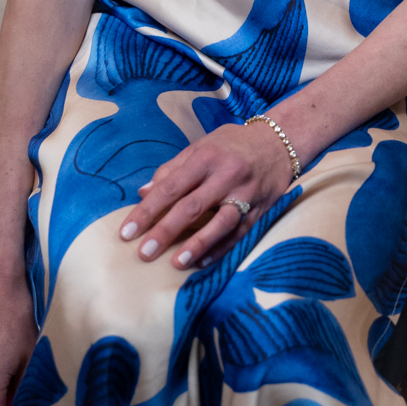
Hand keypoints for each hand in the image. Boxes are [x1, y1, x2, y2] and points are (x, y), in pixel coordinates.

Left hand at [121, 120, 295, 268]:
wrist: (279, 141)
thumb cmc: (232, 144)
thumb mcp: (201, 146)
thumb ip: (172, 169)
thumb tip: (143, 192)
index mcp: (206, 157)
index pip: (170, 187)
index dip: (147, 211)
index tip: (127, 232)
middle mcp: (226, 174)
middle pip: (192, 206)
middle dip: (166, 231)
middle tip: (143, 253)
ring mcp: (245, 193)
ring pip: (220, 222)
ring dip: (197, 244)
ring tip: (177, 263)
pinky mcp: (260, 208)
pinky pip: (240, 232)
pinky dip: (222, 248)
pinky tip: (204, 262)